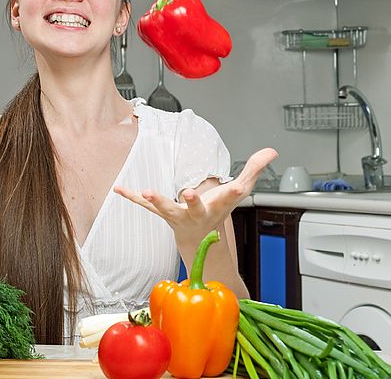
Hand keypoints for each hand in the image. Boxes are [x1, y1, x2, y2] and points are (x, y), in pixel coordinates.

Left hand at [114, 147, 277, 242]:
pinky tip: (118, 189)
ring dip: (157, 202)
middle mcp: (198, 212)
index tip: (236, 185)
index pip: (229, 197)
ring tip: (145, 191)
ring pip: (167, 210)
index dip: (234, 190)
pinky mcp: (161, 213)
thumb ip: (254, 169)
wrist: (200, 239)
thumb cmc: (218, 211)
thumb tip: (272, 151)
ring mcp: (178, 215)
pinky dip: (131, 197)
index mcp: (218, 205)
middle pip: (196, 207)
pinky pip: (144, 207)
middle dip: (193, 201)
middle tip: (189, 193)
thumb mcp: (239, 192)